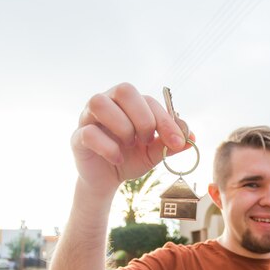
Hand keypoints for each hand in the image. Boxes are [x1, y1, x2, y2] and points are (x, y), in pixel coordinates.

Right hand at [71, 83, 189, 195]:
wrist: (108, 180)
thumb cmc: (131, 157)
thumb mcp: (155, 152)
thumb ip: (171, 143)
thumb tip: (192, 137)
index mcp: (129, 102)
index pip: (148, 100)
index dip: (166, 121)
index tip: (177, 142)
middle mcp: (108, 103)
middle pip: (123, 89)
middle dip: (142, 117)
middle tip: (147, 140)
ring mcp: (88, 117)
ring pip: (100, 102)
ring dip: (122, 126)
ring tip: (129, 145)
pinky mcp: (77, 136)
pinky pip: (89, 132)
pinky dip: (108, 147)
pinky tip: (117, 159)